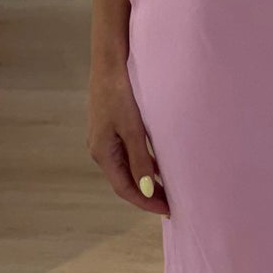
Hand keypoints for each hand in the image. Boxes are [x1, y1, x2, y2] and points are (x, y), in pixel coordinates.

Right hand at [88, 60, 169, 215]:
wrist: (110, 62)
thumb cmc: (121, 93)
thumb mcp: (134, 128)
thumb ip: (140, 160)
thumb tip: (145, 190)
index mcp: (103, 153)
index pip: (125, 188)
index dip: (146, 202)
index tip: (167, 210)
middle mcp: (101, 149)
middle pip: (125, 180)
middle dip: (147, 194)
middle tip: (171, 203)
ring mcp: (105, 138)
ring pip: (127, 167)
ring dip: (145, 179)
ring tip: (167, 189)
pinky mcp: (111, 127)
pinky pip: (127, 153)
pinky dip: (143, 163)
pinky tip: (158, 164)